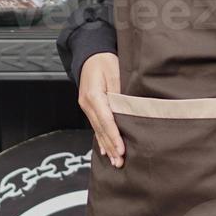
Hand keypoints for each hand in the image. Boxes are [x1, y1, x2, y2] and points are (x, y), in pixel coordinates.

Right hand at [78, 52, 123, 167]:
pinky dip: (101, 138)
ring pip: (98, 130)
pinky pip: (96, 125)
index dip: (114, 137)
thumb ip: (120, 93)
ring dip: (106, 146)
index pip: (106, 121)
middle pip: (100, 129)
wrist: (91, 54)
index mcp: (93, 95)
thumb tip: (129, 110)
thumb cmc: (105, 60)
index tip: (121, 150)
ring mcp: (86, 106)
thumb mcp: (116, 72)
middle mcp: (87, 103)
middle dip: (111, 147)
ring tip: (114, 161)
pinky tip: (105, 150)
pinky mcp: (89, 107)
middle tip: (119, 162)